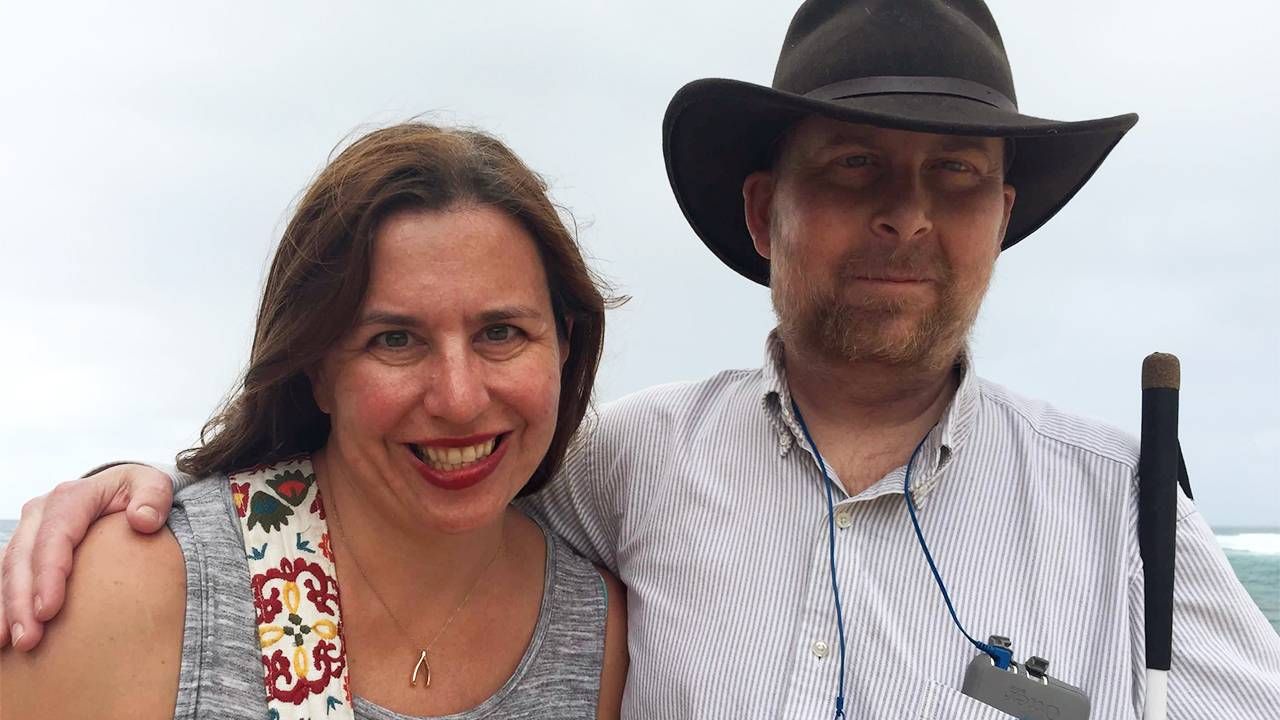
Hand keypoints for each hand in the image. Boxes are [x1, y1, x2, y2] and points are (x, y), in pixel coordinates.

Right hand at [0, 463, 173, 650]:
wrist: (123, 492)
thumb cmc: (139, 492)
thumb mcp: (154, 486)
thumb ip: (154, 498)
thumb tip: (142, 520)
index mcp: (71, 497)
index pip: (55, 536)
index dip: (48, 574)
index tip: (49, 611)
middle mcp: (40, 513)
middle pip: (22, 559)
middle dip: (21, 601)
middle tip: (28, 640)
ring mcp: (28, 532)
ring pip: (7, 571)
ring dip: (7, 609)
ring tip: (13, 644)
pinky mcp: (23, 550)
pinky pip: (4, 579)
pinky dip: (2, 605)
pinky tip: (3, 635)